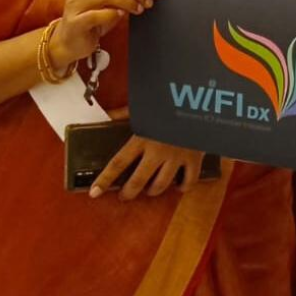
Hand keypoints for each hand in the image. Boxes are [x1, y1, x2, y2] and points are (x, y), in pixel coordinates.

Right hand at [49, 0, 167, 69]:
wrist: (70, 41)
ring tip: (138, 10)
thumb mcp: (111, 1)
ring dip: (127, 1)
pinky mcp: (74, 20)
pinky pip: (96, 14)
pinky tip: (120, 16)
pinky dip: (112, 14)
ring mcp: (75, 2)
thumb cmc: (92, 18)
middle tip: (148, 2)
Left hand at [89, 110, 206, 200]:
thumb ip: (125, 114)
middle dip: (128, 193)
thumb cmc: (170, 102)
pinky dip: (182, 187)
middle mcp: (157, 151)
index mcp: (141, 138)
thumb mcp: (144, 107)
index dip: (104, 180)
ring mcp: (176, 157)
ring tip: (149, 190)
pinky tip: (177, 186)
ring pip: (160, 184)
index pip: (118, 164)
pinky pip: (188, 180)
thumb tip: (106, 117)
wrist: (201, 99)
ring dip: (152, 191)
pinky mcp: (194, 158)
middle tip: (124, 196)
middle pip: (138, 181)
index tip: (94, 192)